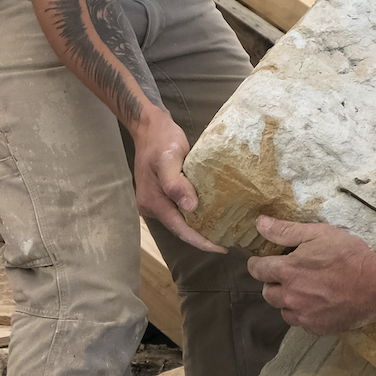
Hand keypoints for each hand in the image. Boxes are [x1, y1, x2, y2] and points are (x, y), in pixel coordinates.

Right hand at [133, 118, 225, 253]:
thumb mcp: (169, 159)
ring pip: (179, 220)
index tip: (221, 248)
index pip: (179, 229)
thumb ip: (176, 184)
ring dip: (198, 226)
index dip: (200, 241)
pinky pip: (178, 210)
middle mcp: (152, 207)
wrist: (149, 127)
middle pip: (179, 228)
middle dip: (201, 237)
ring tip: (221, 230)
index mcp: (153, 202)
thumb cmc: (161, 141)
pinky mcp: (161, 195)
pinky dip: (193, 214)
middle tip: (227, 241)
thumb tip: (190, 207)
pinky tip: (209, 214)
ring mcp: (155, 201)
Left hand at [247, 215, 375, 333]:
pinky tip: (317, 304)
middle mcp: (290, 296)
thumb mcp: (318, 234)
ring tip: (304, 291)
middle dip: (273, 283)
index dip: (257, 264)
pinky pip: (301, 322)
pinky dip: (304, 314)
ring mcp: (303, 315)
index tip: (260, 262)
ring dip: (287, 301)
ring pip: (283, 310)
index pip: (258, 270)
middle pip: (267, 293)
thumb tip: (260, 223)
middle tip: (288, 275)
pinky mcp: (317, 328)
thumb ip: (286, 230)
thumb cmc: (349, 256)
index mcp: (287, 271)